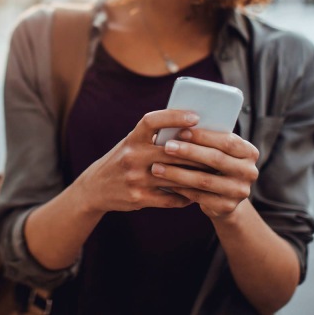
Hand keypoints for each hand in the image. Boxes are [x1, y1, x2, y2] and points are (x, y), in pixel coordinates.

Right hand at [73, 109, 210, 213]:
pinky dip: (185, 196)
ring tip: (213, 174)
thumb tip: (191, 129)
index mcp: (131, 139)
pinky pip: (170, 198)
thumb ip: (154, 137)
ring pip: (175, 176)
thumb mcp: (131, 144)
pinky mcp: (139, 198)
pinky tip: (195, 194)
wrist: (95, 188)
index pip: (152, 121)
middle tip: (218, 152)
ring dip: (196, 176)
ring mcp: (135, 178)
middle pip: (172, 152)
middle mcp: (131, 156)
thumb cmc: (121, 160)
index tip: (195, 116)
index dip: (174, 116)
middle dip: (197, 153)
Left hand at [150, 128, 259, 218]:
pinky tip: (165, 182)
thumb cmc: (214, 164)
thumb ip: (206, 140)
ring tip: (157, 167)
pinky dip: (180, 189)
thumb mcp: (217, 150)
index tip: (180, 131)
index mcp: (249, 152)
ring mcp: (240, 192)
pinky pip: (199, 196)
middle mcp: (249, 172)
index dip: (203, 136)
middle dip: (189, 152)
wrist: (223, 198)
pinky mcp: (227, 207)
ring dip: (178, 173)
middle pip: (216, 159)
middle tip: (166, 147)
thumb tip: (178, 125)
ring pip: (204, 180)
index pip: (227, 141)